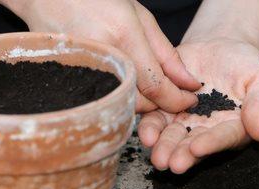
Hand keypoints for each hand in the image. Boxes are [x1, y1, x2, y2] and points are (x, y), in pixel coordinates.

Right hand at [0, 0, 200, 112]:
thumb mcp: (139, 15)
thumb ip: (165, 52)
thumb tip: (189, 83)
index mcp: (122, 35)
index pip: (156, 85)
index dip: (177, 99)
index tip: (190, 99)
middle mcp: (102, 56)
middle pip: (140, 100)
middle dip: (161, 101)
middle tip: (168, 89)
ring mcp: (82, 72)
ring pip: (122, 103)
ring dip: (140, 100)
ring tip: (143, 82)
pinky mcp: (68, 82)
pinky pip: (103, 100)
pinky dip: (118, 97)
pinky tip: (121, 82)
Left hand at [138, 38, 258, 173]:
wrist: (220, 46)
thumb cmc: (247, 65)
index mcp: (234, 128)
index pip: (224, 137)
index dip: (211, 143)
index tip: (198, 148)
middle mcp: (207, 131)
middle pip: (194, 145)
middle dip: (182, 154)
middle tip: (172, 164)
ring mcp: (183, 121)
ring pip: (171, 137)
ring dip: (163, 147)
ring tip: (157, 156)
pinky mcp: (164, 108)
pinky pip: (154, 120)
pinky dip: (149, 128)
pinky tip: (144, 134)